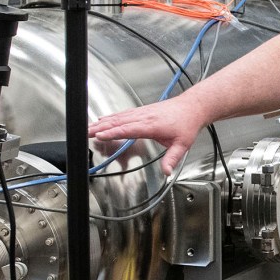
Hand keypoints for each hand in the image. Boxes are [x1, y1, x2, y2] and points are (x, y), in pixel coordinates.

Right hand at [87, 93, 210, 175]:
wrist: (192, 107)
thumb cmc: (187, 124)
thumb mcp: (182, 144)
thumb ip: (172, 159)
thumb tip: (166, 172)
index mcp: (152, 125)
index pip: (129, 129)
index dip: (113, 132)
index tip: (100, 134)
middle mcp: (144, 117)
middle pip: (119, 122)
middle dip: (101, 127)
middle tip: (86, 132)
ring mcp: (142, 113)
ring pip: (119, 117)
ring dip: (103, 122)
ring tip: (89, 127)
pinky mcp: (142, 111)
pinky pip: (124, 114)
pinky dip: (112, 117)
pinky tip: (104, 120)